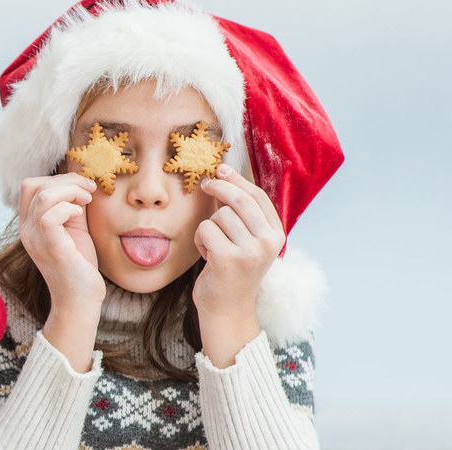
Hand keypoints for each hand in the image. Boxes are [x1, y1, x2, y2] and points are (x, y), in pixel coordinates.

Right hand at [18, 174, 103, 370]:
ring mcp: (34, 239)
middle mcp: (26, 230)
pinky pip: (50, 215)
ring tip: (87, 199)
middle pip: (33, 185)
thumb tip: (80, 184)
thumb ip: (71, 206)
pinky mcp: (49, 247)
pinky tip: (80, 214)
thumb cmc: (79, 265)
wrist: (81, 300)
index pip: (30, 186)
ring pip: (43, 196)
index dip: (58, 178)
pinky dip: (69, 207)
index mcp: (29, 224)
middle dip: (66, 180)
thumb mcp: (74, 228)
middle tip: (89, 189)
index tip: (83, 186)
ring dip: (70, 190)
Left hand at [193, 163, 284, 364]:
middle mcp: (268, 242)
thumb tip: (224, 176)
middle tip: (204, 185)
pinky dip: (200, 240)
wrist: (228, 310)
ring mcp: (250, 252)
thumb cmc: (232, 271)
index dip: (237, 179)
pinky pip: (205, 230)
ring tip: (214, 247)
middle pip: (239, 200)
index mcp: (277, 235)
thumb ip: (243, 214)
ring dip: (208, 228)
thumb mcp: (247, 241)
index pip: (258, 197)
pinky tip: (207, 256)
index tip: (221, 169)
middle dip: (218, 188)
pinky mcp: (228, 259)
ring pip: (219, 216)